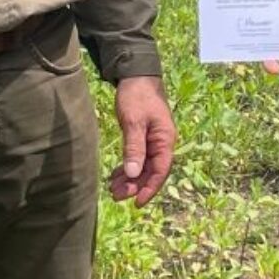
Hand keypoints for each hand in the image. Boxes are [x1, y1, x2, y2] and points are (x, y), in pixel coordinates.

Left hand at [108, 76, 175, 206]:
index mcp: (164, 140)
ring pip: (143, 167)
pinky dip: (128, 168)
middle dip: (135, 186)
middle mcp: (161, 143)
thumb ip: (134, 148)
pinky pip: (138, 158)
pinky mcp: (143, 137)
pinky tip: (116, 176)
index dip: (149, 188)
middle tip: (116, 196)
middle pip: (151, 172)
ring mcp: (153, 140)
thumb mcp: (133, 122)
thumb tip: (134, 174)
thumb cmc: (137, 96)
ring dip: (130, 179)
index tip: (136, 203)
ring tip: (113, 190)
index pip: (160, 171)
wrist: (136, 76)